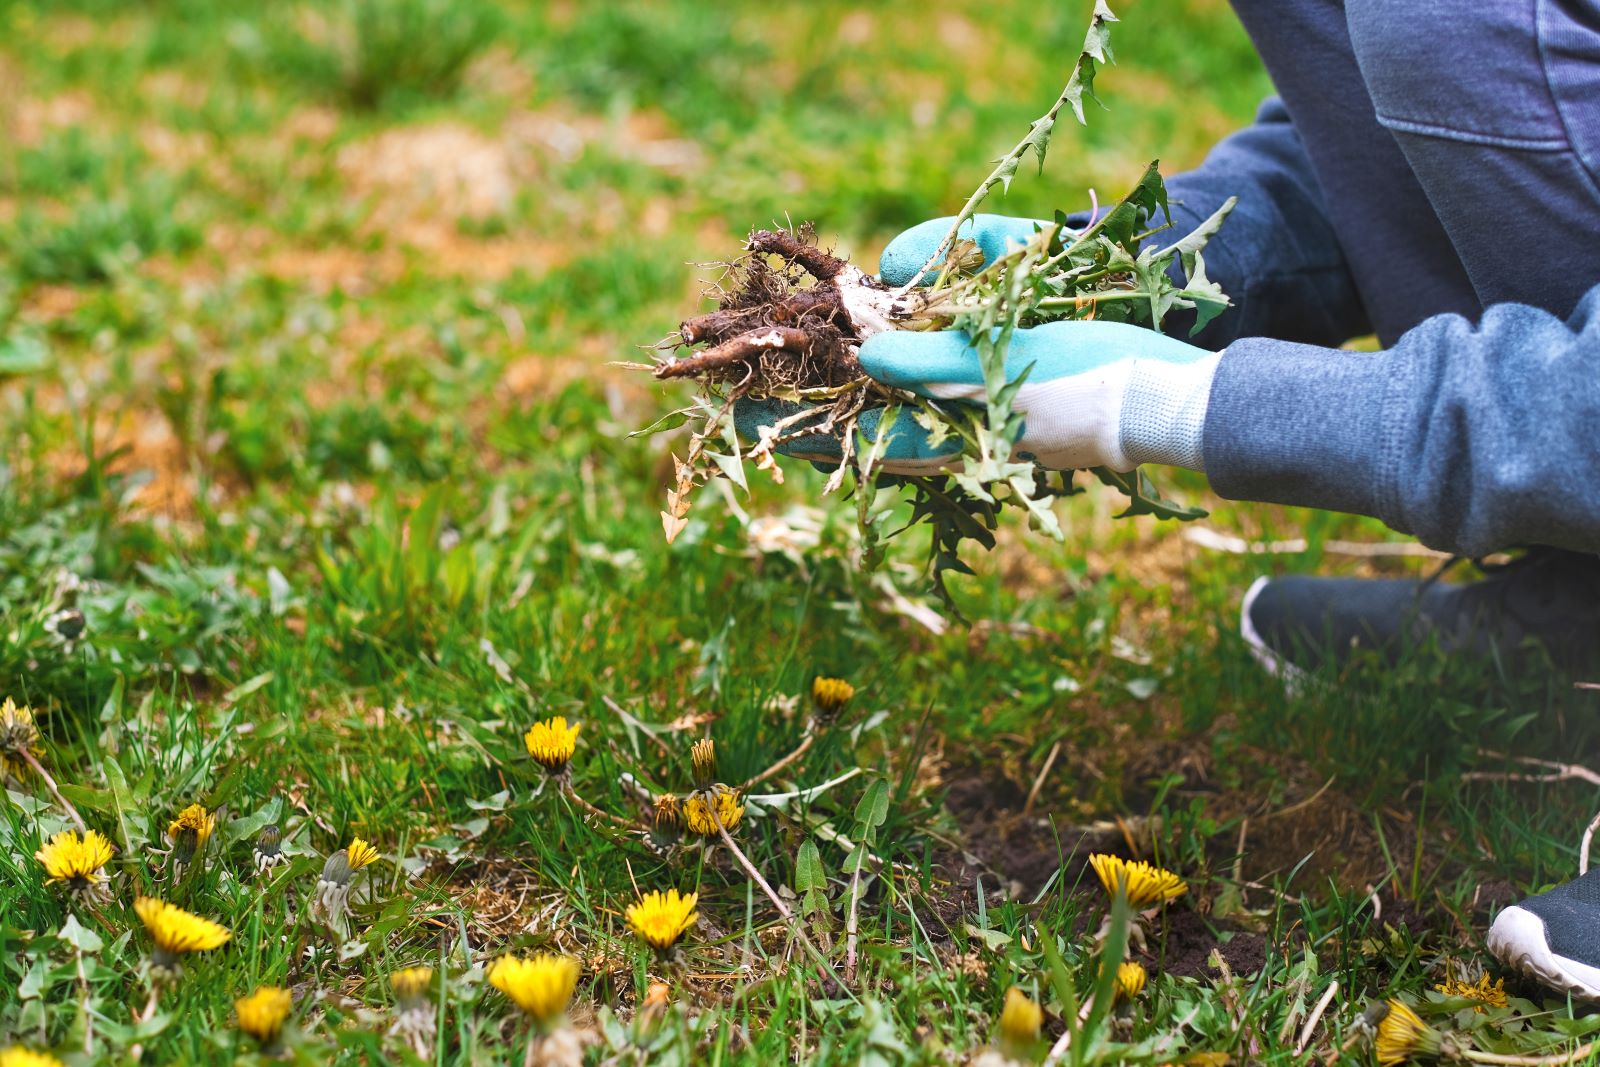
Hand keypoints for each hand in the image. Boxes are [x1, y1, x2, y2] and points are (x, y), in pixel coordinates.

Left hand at [733, 215, 1216, 475]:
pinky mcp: (996, 391)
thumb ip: (933, 363)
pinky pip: (928, 386)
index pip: (849, 432)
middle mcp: (947, 428)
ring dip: (843, 386)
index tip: (740, 406)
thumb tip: (867, 352)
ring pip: (888, 403)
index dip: (794, 421)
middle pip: (857, 419)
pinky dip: (895, 369)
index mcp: (945, 434)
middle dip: (806, 402)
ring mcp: (970, 413)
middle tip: (747, 385)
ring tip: (794, 369)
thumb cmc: (1089, 383)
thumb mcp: (1006, 366)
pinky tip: (873, 354)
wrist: (1165, 398)